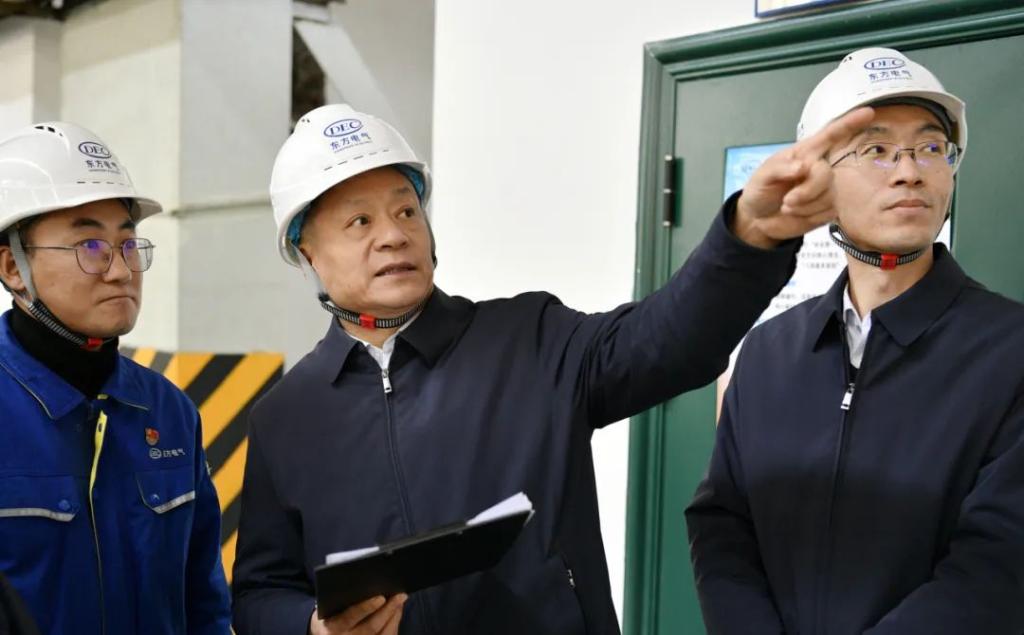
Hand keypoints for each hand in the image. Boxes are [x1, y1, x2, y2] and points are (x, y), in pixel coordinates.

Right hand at [310, 594, 406, 634]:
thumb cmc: (330, 615)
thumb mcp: (329, 606)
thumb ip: (342, 597)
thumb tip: (367, 583)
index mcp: (332, 627)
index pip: (350, 617)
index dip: (366, 607)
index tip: (381, 597)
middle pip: (371, 627)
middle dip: (388, 610)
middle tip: (400, 595)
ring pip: (382, 634)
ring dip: (394, 616)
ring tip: (401, 599)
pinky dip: (394, 624)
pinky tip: (397, 611)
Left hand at [734, 107, 874, 247]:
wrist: (759, 219)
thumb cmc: (761, 190)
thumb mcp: (762, 176)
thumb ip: (780, 168)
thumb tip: (802, 166)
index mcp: (805, 153)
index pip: (830, 135)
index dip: (849, 124)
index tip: (868, 113)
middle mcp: (819, 168)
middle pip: (825, 174)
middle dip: (806, 191)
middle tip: (787, 201)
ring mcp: (826, 188)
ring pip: (827, 195)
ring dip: (803, 205)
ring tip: (787, 206)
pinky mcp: (829, 208)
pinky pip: (826, 212)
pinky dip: (807, 215)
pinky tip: (797, 214)